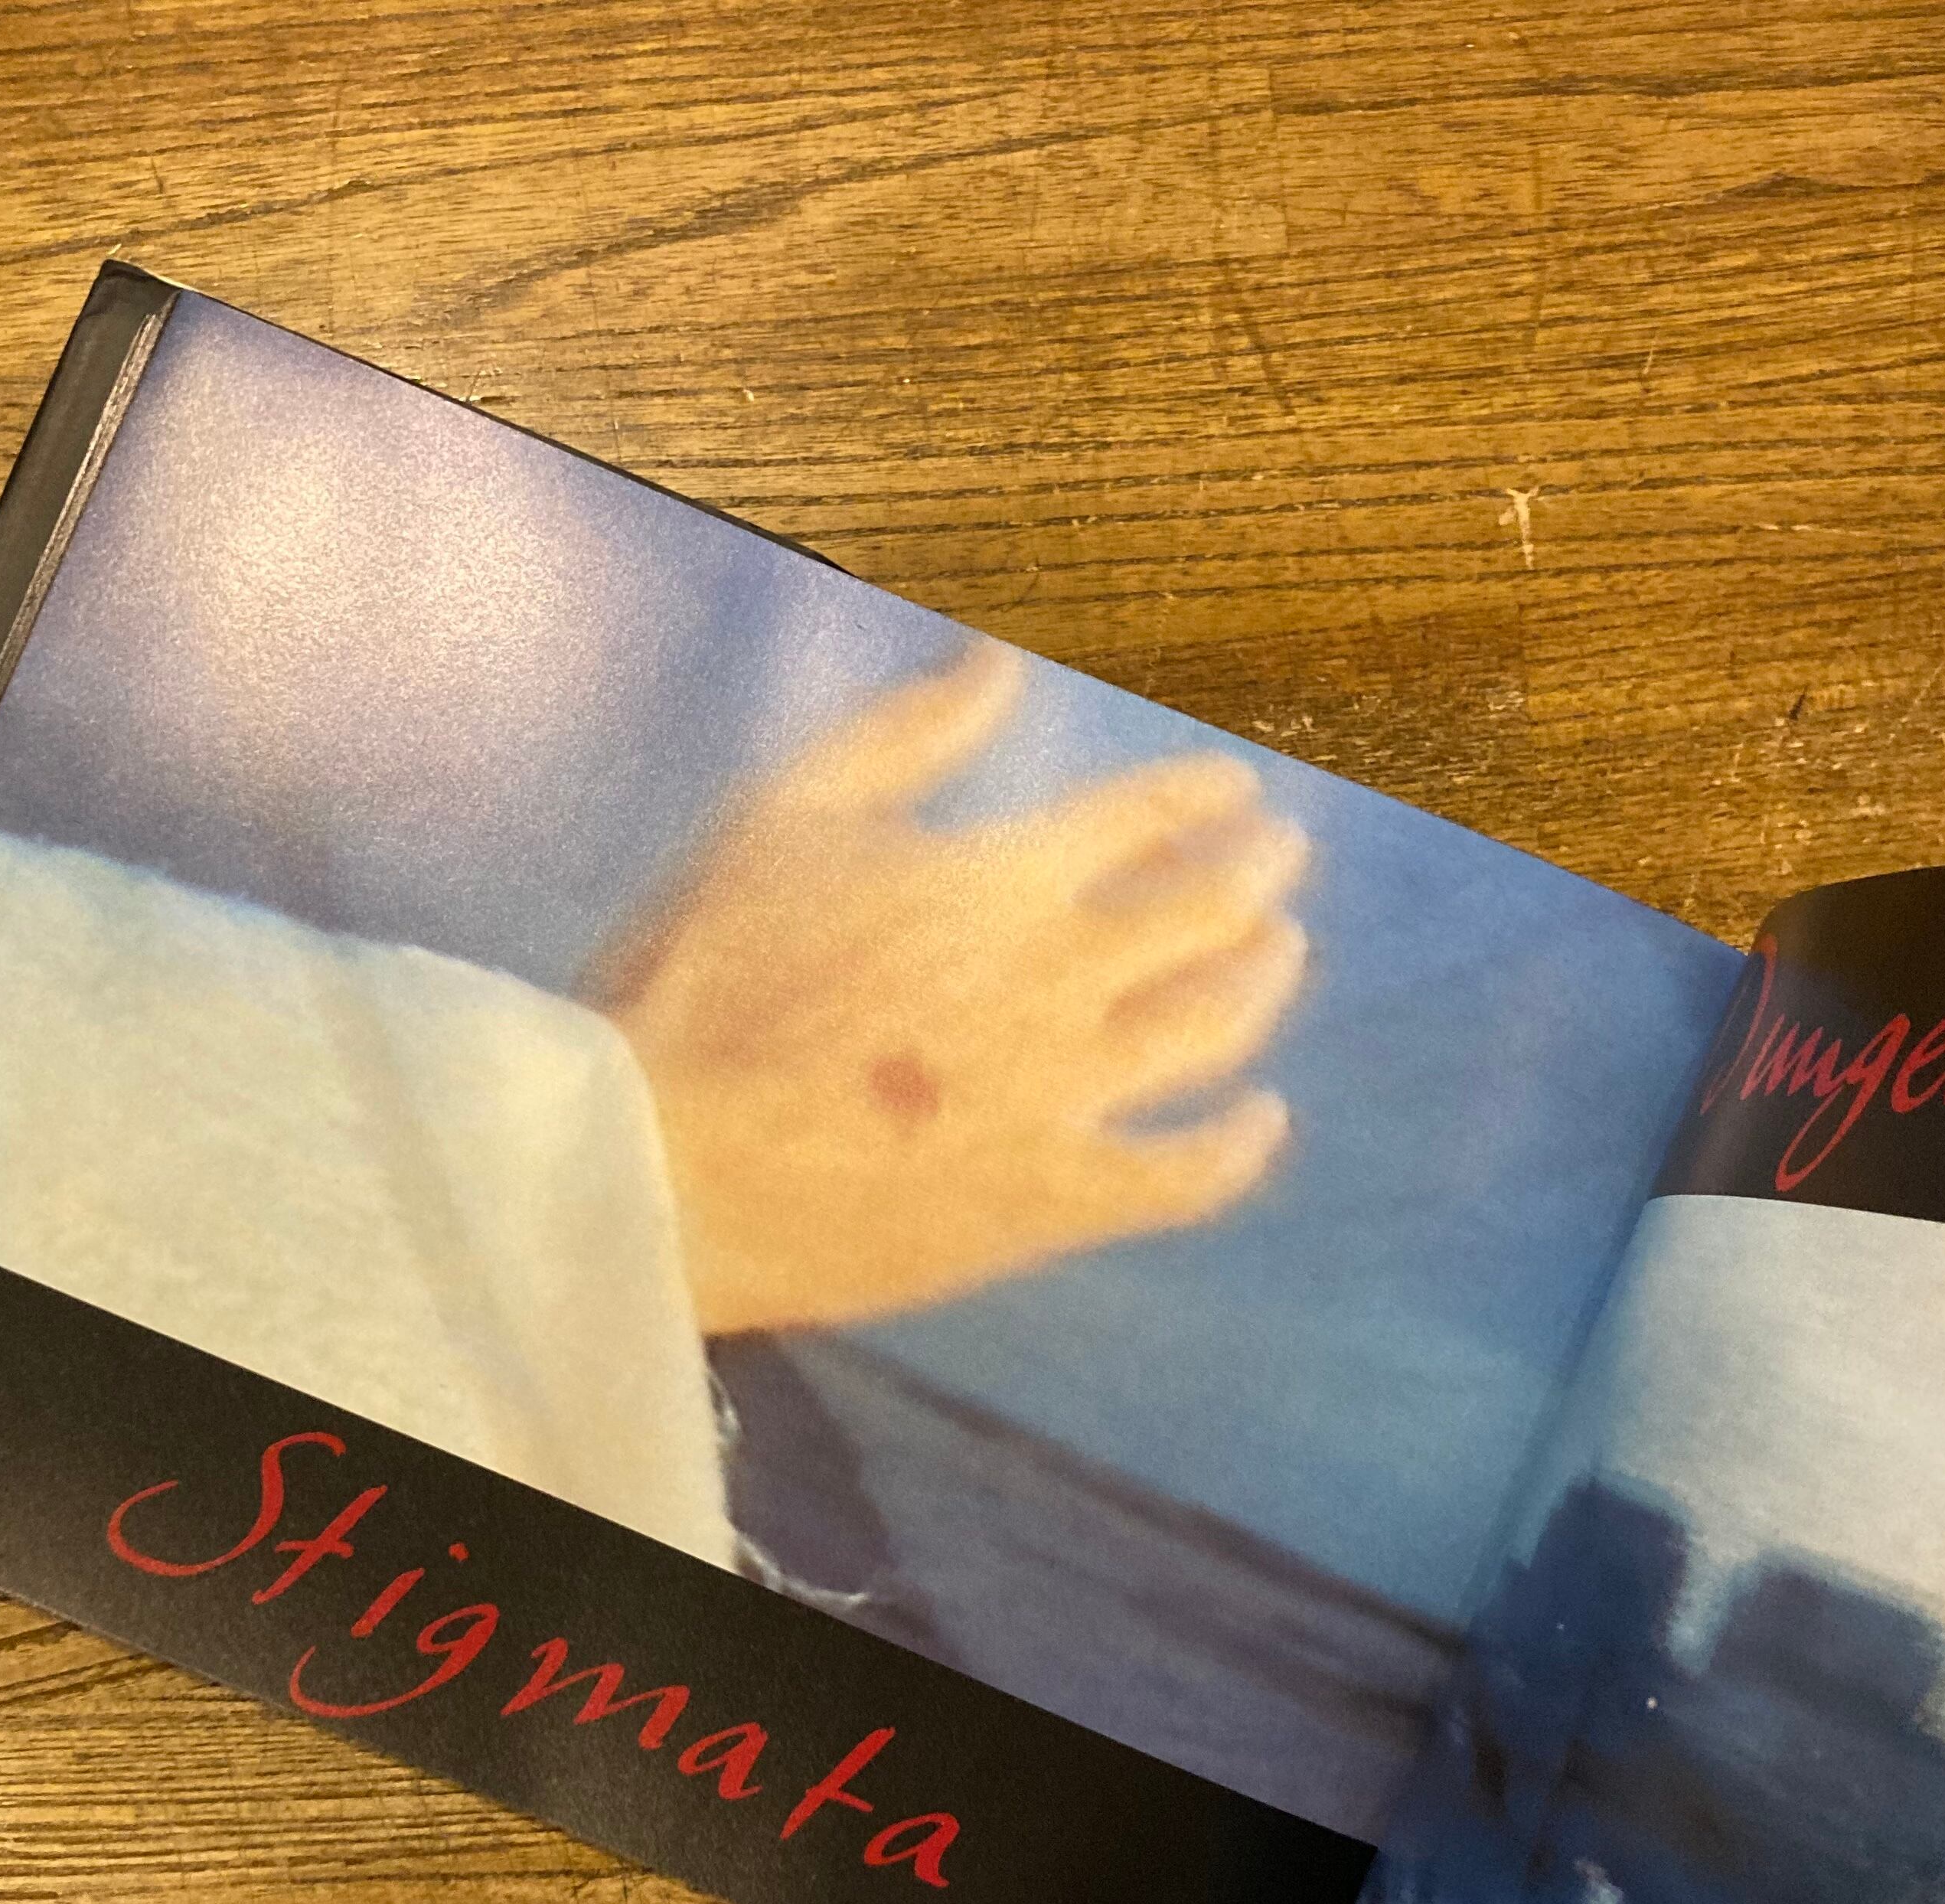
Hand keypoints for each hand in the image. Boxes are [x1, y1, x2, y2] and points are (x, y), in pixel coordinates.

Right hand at [598, 642, 1308, 1334]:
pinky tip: (1260, 1122)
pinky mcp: (1054, 1203)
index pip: (1143, 817)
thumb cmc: (704, 978)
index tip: (1232, 789)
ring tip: (1278, 954)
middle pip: (1203, 915)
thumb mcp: (782, 817)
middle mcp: (1065, 982)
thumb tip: (1001, 659)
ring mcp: (1069, 1099)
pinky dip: (1235, 1147)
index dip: (1198, 796)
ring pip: (1212, 1031)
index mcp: (1004, 878)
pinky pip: (1182, 1177)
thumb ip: (902, 736)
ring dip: (1260, 981)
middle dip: (1255, 872)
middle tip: (1280, 856)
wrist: (664, 1164)